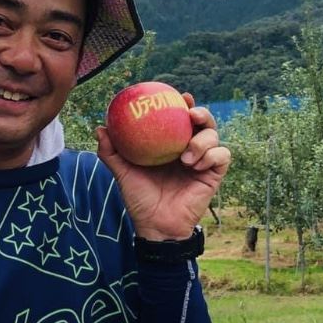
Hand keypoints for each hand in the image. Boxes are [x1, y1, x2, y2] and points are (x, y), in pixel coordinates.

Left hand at [95, 93, 230, 240]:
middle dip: (202, 113)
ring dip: (203, 141)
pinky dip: (212, 156)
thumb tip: (100, 128)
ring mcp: (203, 161)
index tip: (182, 96)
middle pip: (204, 121)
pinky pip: (222, 156)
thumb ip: (111, 152)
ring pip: (214, 136)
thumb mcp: (123, 173)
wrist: (155, 226)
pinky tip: (195, 166)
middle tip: (191, 114)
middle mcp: (190, 148)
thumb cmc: (139, 198)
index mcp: (171, 144)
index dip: (184, 104)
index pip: (182, 118)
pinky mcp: (214, 175)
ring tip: (186, 156)